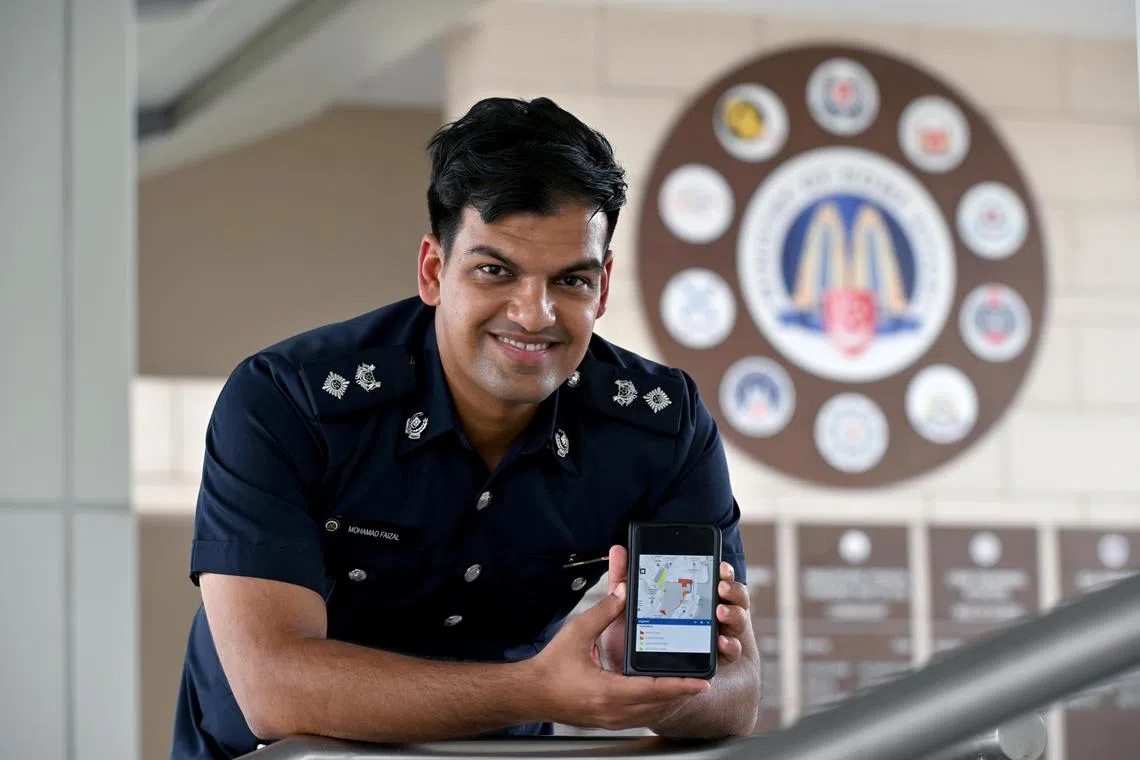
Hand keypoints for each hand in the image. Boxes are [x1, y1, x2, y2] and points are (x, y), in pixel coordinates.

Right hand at [526, 581, 709, 730]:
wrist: (530, 693)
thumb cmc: (549, 668)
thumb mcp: (576, 633)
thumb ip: (602, 613)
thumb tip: (623, 594)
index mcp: (606, 691)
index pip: (653, 690)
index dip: (680, 686)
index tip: (702, 683)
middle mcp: (612, 711)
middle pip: (658, 705)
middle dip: (682, 692)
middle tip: (701, 679)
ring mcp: (610, 719)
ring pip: (651, 713)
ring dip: (669, 700)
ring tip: (686, 685)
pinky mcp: (607, 720)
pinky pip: (639, 716)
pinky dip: (654, 704)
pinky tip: (659, 692)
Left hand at [597, 547, 750, 667]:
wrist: (631, 681)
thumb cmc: (632, 641)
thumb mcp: (626, 609)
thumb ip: (624, 579)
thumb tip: (618, 550)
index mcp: (693, 597)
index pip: (715, 578)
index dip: (723, 571)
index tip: (719, 565)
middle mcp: (710, 614)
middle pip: (734, 596)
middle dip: (732, 589)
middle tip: (720, 586)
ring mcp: (717, 636)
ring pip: (738, 620)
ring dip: (733, 613)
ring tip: (719, 611)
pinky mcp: (717, 660)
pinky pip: (731, 652)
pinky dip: (730, 645)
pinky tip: (720, 642)